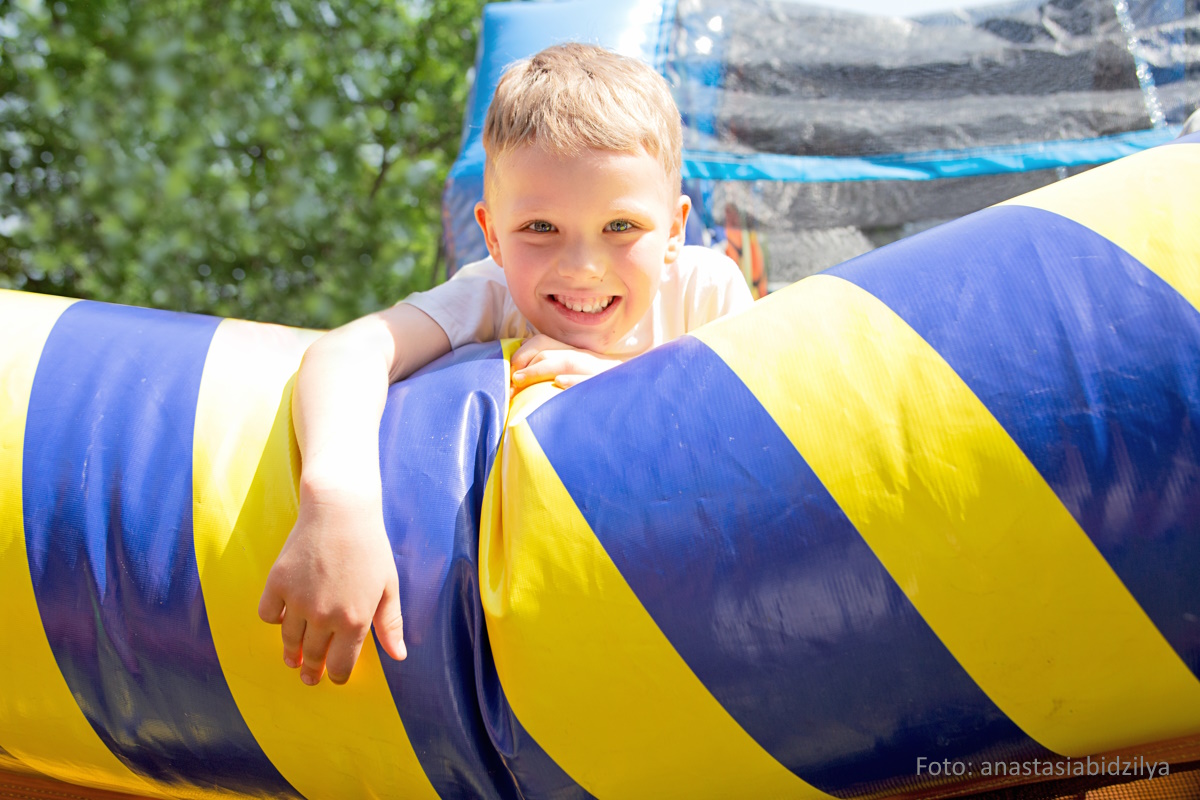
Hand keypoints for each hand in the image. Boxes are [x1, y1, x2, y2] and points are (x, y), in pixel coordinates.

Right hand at [258, 481, 405, 685]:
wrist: (340, 511)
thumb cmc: (370, 547)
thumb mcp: (388, 587)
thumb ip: (390, 625)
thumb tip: (399, 656)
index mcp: (354, 620)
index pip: (341, 666)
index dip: (338, 677)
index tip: (336, 677)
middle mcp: (323, 616)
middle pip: (313, 657)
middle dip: (313, 671)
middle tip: (311, 677)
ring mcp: (297, 601)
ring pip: (288, 640)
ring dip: (291, 654)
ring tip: (293, 661)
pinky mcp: (276, 583)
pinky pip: (268, 615)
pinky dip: (274, 620)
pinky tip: (281, 621)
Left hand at [510, 334, 622, 390]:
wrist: (642, 391)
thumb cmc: (603, 389)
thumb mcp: (580, 376)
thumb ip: (556, 372)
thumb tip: (522, 382)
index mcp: (576, 354)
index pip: (545, 343)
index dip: (525, 353)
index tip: (512, 372)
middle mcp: (585, 358)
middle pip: (551, 352)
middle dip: (528, 365)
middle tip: (511, 382)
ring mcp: (597, 371)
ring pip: (567, 362)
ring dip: (540, 370)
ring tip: (521, 379)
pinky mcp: (609, 385)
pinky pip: (589, 381)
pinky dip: (574, 381)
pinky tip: (559, 384)